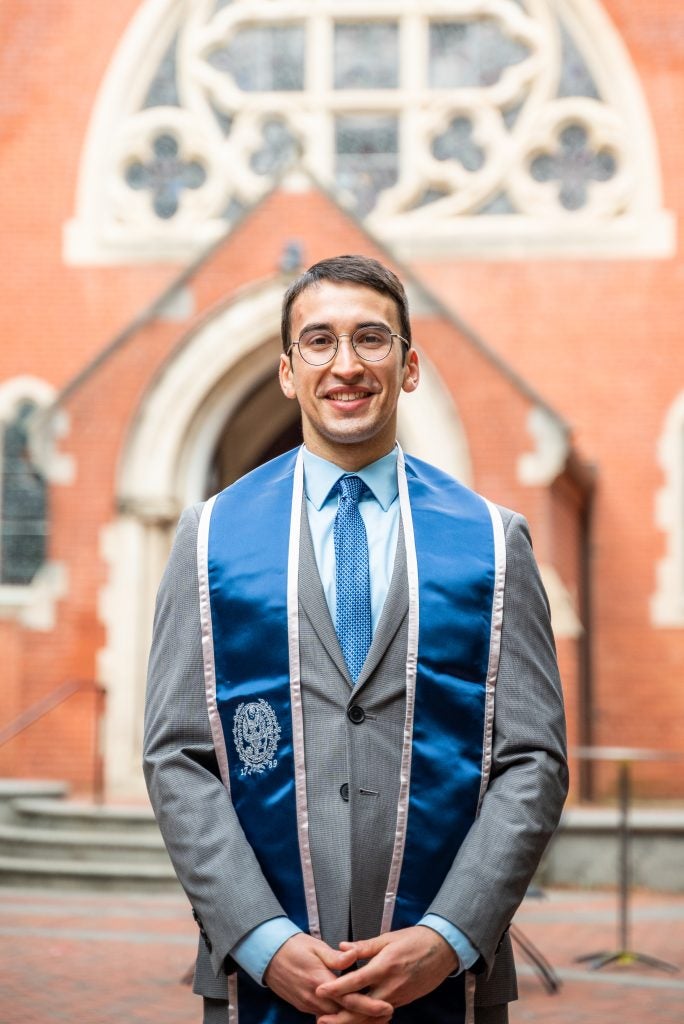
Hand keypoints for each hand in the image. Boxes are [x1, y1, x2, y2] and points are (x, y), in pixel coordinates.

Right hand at [264, 933, 392, 1018]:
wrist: (267, 954)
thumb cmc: (293, 946)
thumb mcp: (316, 946)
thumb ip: (336, 956)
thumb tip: (354, 956)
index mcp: (320, 981)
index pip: (349, 999)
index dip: (369, 1006)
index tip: (387, 1007)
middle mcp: (314, 998)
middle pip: (345, 1015)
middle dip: (366, 1017)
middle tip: (388, 1013)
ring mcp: (308, 1005)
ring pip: (335, 1019)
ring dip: (354, 1018)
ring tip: (375, 1015)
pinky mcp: (304, 1006)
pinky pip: (325, 1016)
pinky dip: (340, 1016)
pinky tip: (352, 1011)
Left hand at [315, 925, 458, 1021]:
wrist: (442, 950)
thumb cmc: (414, 940)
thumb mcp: (388, 938)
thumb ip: (364, 946)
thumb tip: (342, 948)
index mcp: (384, 967)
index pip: (355, 981)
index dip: (336, 988)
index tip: (319, 990)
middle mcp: (390, 986)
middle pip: (361, 1009)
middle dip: (340, 1018)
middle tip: (321, 1020)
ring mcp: (397, 997)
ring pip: (371, 1017)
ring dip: (352, 1022)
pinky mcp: (403, 1002)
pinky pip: (382, 1015)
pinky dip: (368, 1021)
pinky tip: (357, 1022)